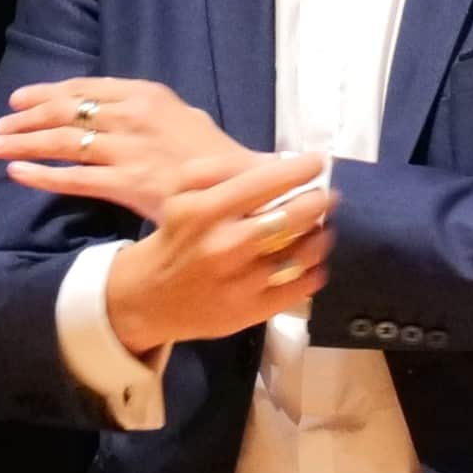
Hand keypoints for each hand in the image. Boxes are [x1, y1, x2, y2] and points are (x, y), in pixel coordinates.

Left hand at [0, 73, 251, 220]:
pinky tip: (16, 175)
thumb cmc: (215, 156)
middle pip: (64, 111)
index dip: (46, 93)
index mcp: (146, 94)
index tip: (19, 100)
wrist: (246, 185)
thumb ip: (147, 111)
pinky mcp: (128, 183)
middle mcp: (132, 115)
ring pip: (62, 141)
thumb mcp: (181, 117)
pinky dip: (41, 176)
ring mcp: (129, 149)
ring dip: (23, 143)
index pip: (84, 88)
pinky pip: (74, 179)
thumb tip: (118, 110)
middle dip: (25, 119)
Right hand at [101, 146, 335, 357]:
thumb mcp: (180, 193)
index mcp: (204, 212)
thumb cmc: (175, 237)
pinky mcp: (252, 311)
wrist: (148, 298)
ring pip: (303, 253)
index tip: (316, 163)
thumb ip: (220, 169)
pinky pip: (301, 287)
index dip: (299, 170)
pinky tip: (309, 260)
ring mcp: (240, 283)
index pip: (265, 183)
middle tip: (324, 197)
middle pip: (293, 217)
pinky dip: (314, 270)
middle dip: (317, 202)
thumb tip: (274, 161)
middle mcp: (224, 247)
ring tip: (319, 228)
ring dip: (320, 236)